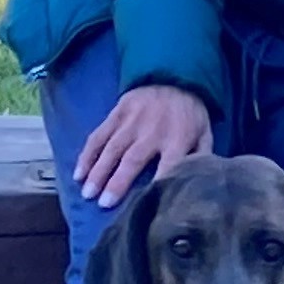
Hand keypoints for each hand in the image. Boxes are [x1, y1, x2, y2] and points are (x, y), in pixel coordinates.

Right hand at [73, 83, 212, 206]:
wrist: (176, 76)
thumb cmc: (190, 115)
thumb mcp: (204, 134)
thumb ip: (201, 158)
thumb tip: (195, 185)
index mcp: (179, 139)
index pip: (169, 166)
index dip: (157, 186)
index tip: (144, 206)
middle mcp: (153, 131)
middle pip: (133, 159)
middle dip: (117, 183)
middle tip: (103, 204)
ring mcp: (132, 121)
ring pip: (112, 148)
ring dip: (98, 172)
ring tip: (88, 193)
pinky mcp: (118, 112)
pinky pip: (99, 135)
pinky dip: (87, 155)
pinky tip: (78, 173)